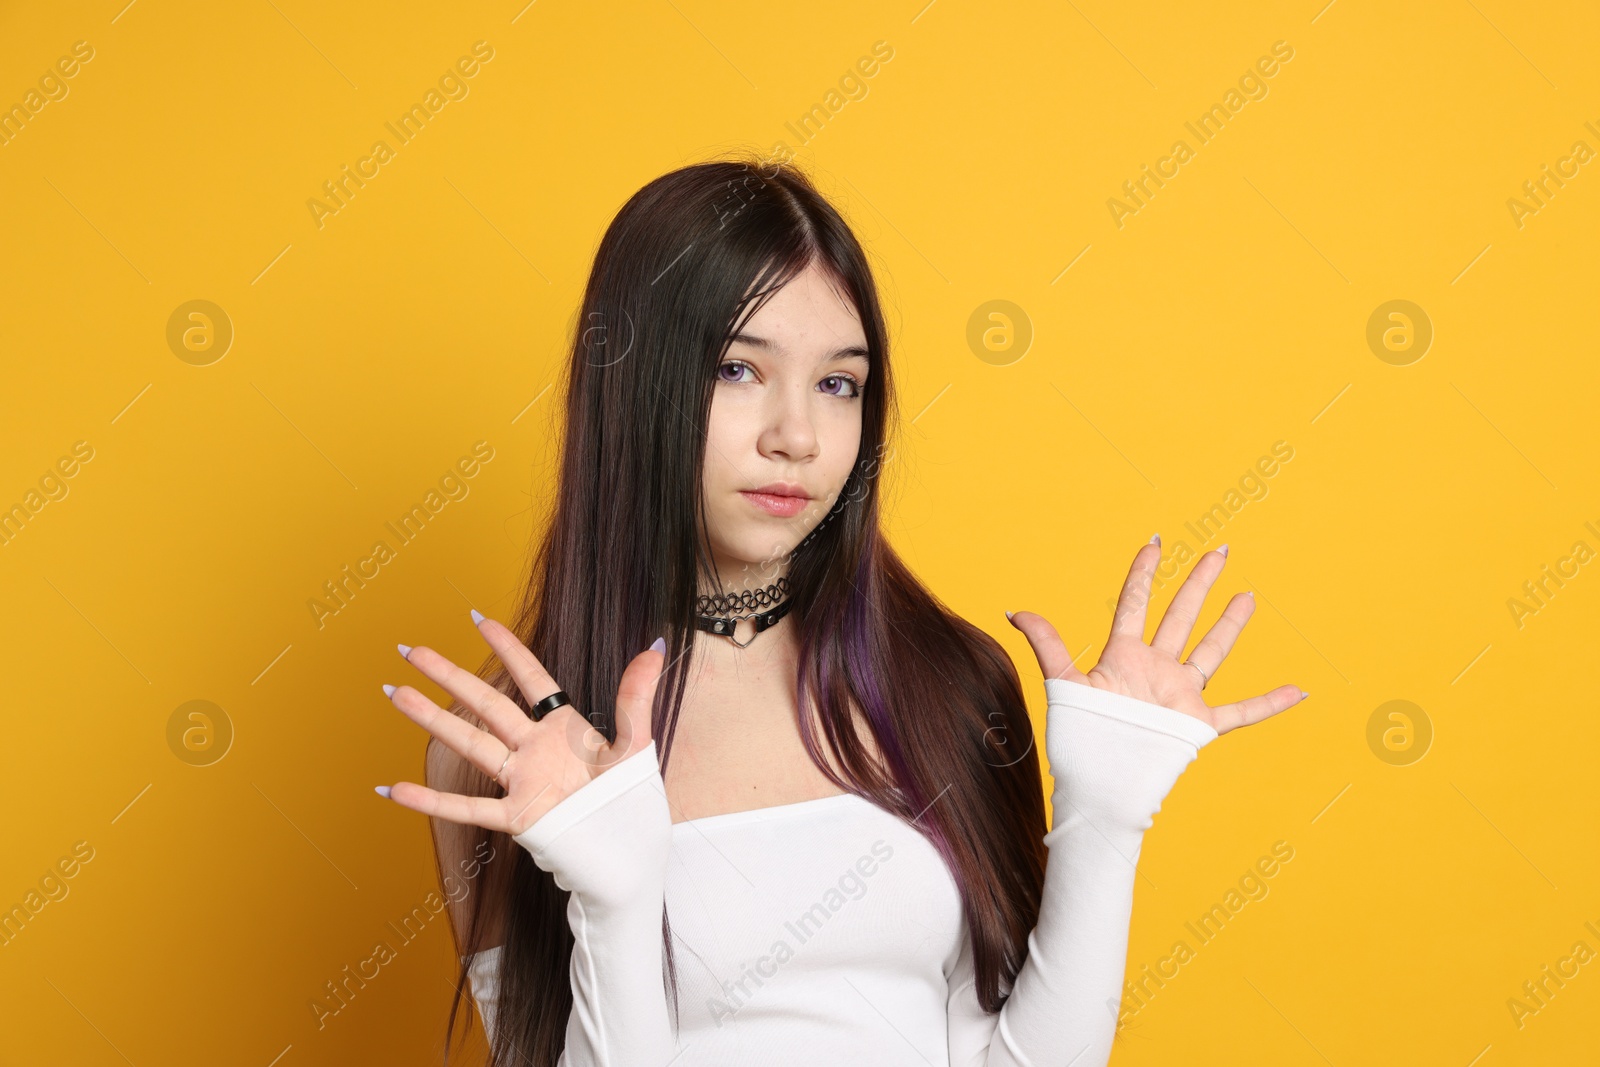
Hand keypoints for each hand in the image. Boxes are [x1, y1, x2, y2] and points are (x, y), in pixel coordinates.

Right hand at [377, 613, 665, 834]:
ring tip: (396, 693)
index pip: (531, 679)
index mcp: (564, 729)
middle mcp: (535, 750)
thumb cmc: (630, 805)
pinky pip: (467, 807)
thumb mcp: (636, 746)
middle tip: (413, 650)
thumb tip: (655, 646)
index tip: (479, 619)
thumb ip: (636, 697)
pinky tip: (393, 789)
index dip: (508, 649)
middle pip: (486, 703)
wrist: (630, 859)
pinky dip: (430, 800)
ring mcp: (522, 782)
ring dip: (432, 720)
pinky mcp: (517, 818)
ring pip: (469, 743)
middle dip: (449, 676)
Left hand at [1007, 537, 1304, 734]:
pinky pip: (1242, 711)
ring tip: (1247, 596)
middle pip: (1180, 616)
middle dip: (1199, 583)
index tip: (1155, 541)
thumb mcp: (1062, 685)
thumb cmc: (1080, 741)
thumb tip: (1013, 610)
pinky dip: (1270, 703)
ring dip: (1229, 625)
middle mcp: (1155, 670)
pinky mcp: (1198, 724)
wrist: (1100, 787)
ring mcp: (1179, 696)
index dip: (1144, 572)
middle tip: (1219, 550)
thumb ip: (1046, 643)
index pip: (1136, 604)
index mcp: (1123, 657)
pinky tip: (1297, 690)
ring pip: (1210, 651)